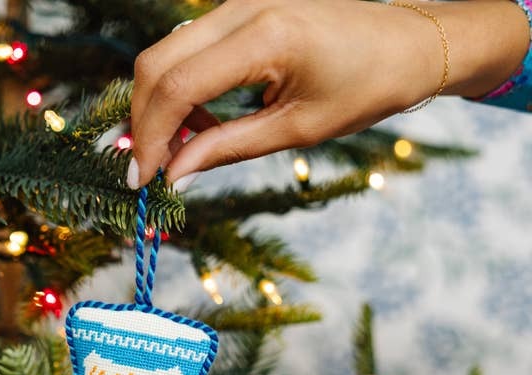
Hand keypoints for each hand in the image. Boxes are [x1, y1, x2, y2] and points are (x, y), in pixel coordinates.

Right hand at [128, 0, 529, 188]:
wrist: (410, 43)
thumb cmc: (367, 87)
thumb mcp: (297, 130)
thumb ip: (227, 148)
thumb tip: (174, 174)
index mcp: (265, 35)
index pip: (178, 85)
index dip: (151, 137)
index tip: (142, 180)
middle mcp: (243, 5)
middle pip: (157, 62)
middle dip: (143, 120)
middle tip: (148, 169)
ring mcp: (240, 1)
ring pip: (168, 53)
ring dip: (160, 105)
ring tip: (178, 151)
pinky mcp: (241, 8)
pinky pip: (190, 47)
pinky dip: (182, 88)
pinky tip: (199, 122)